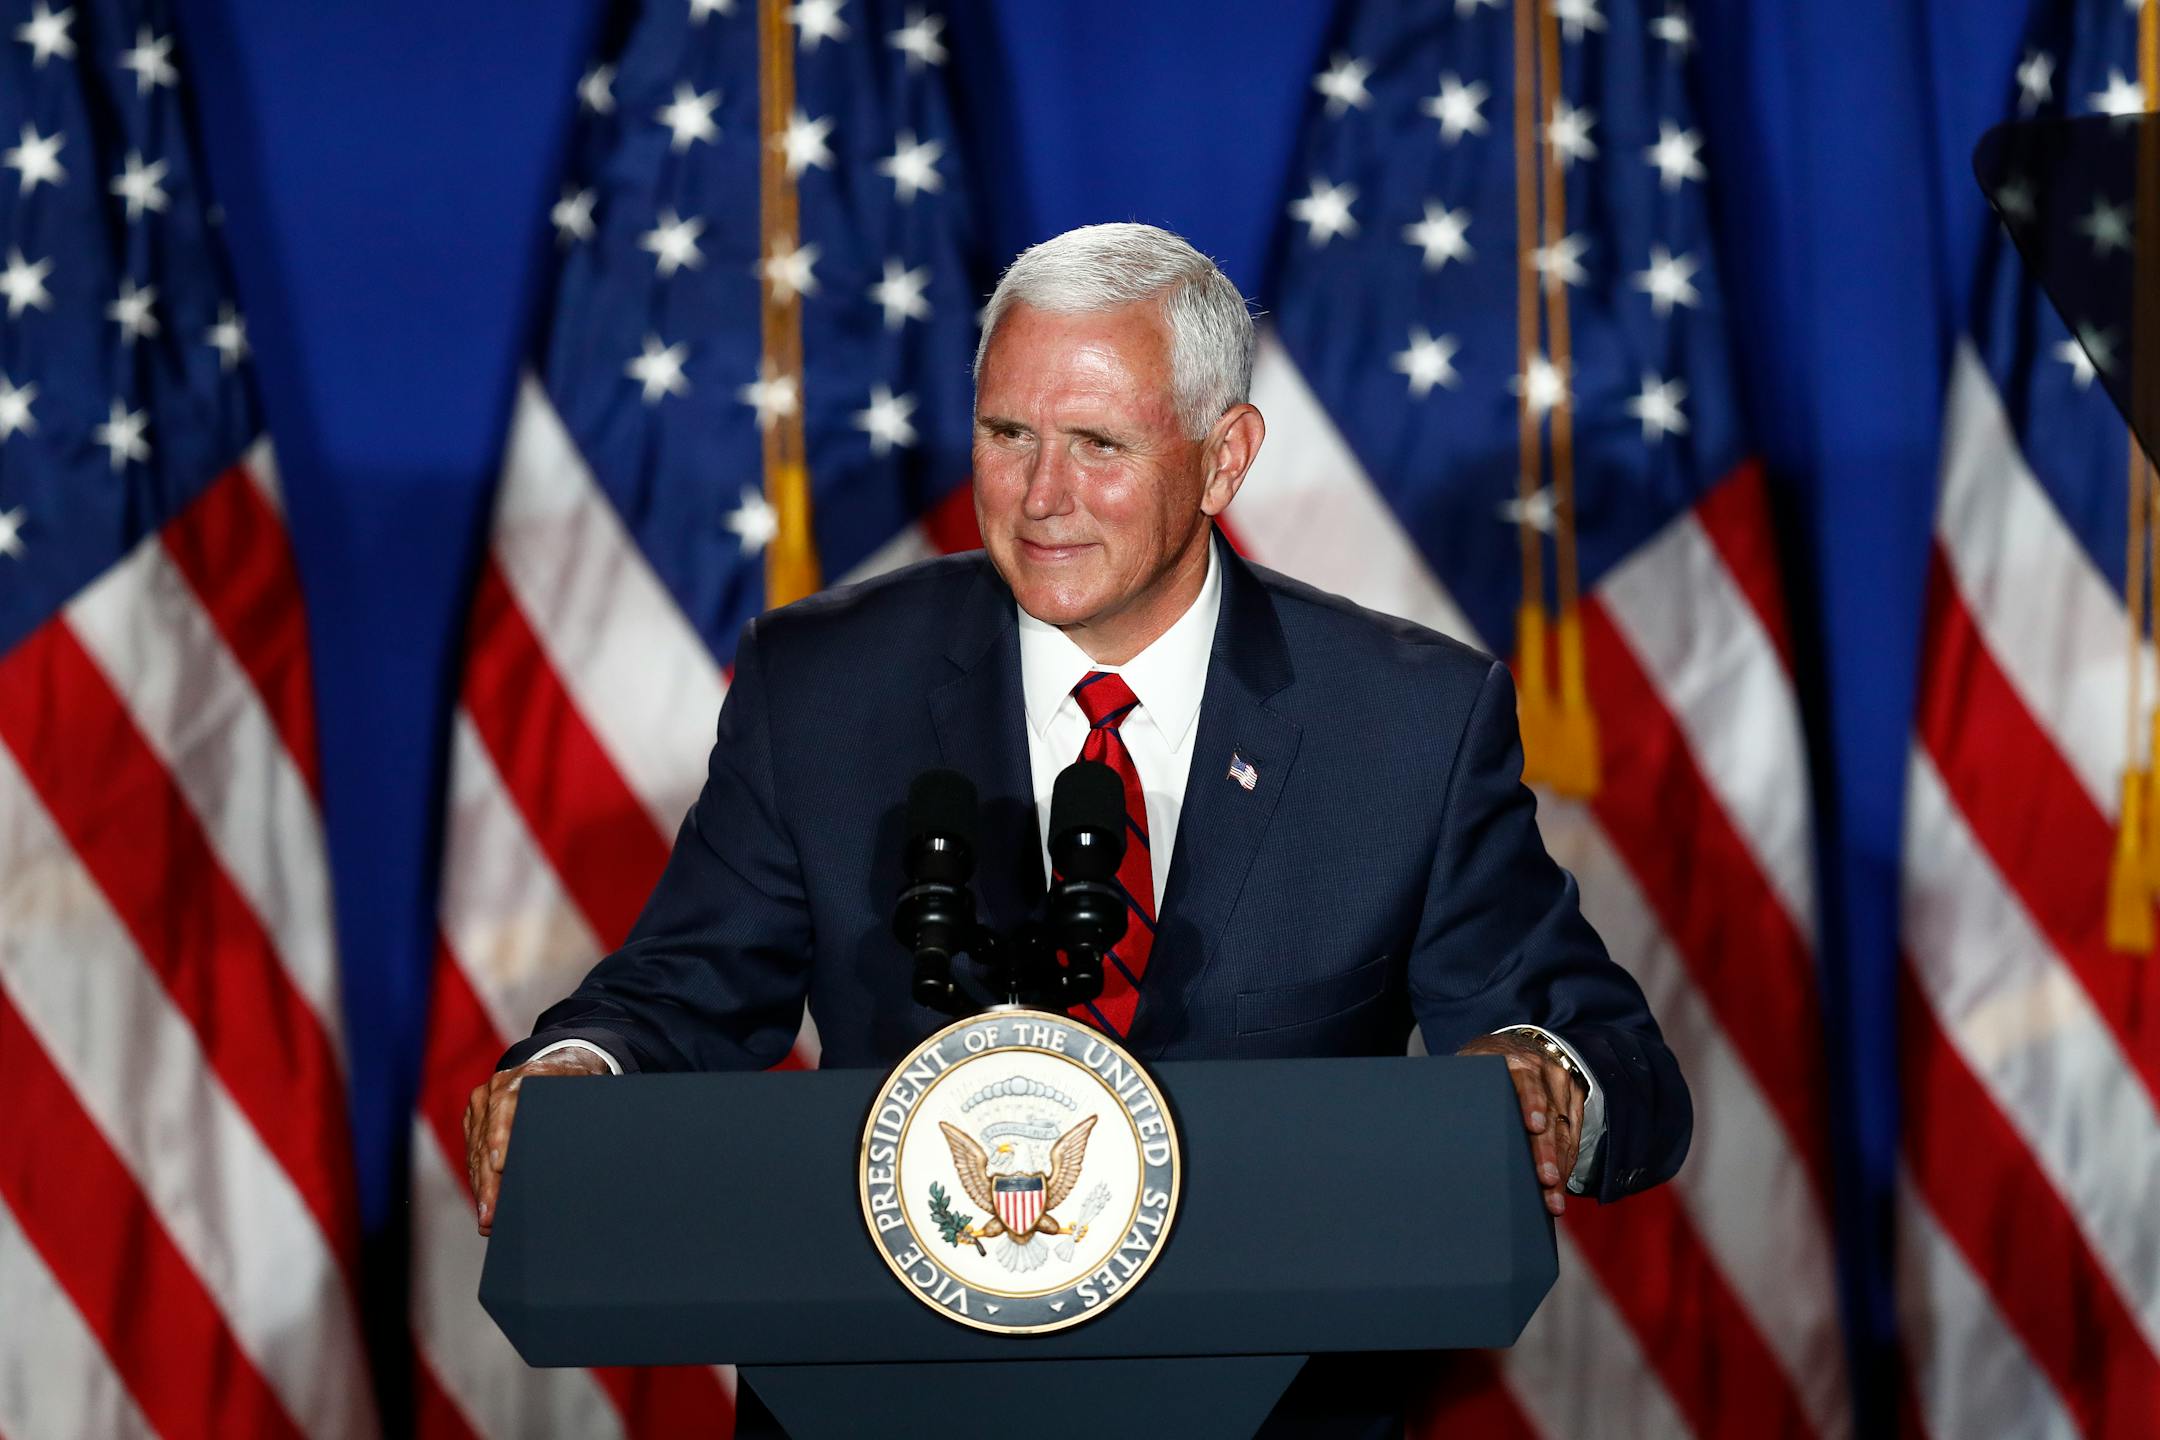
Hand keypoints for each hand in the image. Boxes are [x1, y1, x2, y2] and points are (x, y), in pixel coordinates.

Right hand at [464, 1048, 613, 1234]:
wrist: (561, 1063)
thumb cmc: (579, 1085)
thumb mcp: (587, 1090)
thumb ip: (585, 1110)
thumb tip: (591, 1144)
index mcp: (531, 1074)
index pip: (508, 1106)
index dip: (501, 1136)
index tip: (500, 1165)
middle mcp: (500, 1085)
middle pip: (488, 1137)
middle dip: (489, 1180)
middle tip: (491, 1214)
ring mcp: (484, 1100)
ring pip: (477, 1150)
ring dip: (482, 1187)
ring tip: (488, 1219)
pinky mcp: (475, 1115)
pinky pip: (473, 1151)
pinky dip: (480, 1179)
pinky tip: (485, 1204)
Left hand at [1458, 1031, 1586, 1215]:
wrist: (1516, 1045)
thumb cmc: (1484, 1064)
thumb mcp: (1470, 1065)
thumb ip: (1461, 1086)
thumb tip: (1436, 1120)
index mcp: (1514, 1060)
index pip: (1525, 1081)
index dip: (1530, 1103)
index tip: (1532, 1127)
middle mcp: (1543, 1071)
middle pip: (1548, 1115)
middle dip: (1547, 1152)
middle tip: (1546, 1181)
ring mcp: (1561, 1086)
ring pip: (1564, 1131)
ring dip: (1559, 1167)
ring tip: (1553, 1199)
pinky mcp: (1574, 1100)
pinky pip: (1573, 1136)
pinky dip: (1566, 1163)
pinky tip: (1559, 1187)